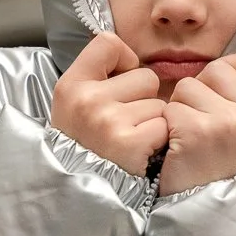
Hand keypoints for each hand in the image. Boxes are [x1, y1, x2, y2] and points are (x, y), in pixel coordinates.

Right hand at [51, 32, 168, 176]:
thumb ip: (98, 76)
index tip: (119, 80)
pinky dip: (158, 140)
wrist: (77, 192)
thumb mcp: (74, 105)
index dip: (124, 61)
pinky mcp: (131, 143)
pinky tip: (141, 151)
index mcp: (71, 85)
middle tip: (125, 123)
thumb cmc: (83, 145)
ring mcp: (109, 121)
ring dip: (152, 122)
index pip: (108, 43)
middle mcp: (87, 100)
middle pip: (146, 76)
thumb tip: (133, 58)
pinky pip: (164, 126)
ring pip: (159, 104)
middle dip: (143, 98)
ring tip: (131, 139)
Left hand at [158, 52, 235, 195]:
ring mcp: (228, 123)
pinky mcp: (196, 132)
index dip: (230, 72)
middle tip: (204, 124)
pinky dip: (167, 126)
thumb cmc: (227, 168)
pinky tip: (178, 146)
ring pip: (188, 86)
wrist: (207, 214)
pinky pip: (170, 108)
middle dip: (201, 91)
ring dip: (181, 108)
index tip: (222, 97)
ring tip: (191, 137)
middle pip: (216, 69)